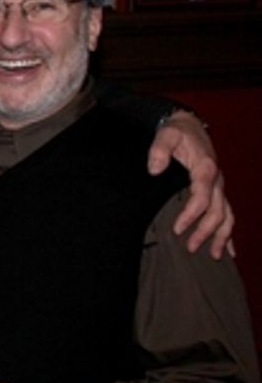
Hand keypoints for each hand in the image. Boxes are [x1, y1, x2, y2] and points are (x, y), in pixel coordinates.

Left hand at [149, 110, 233, 258]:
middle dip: (205, 231)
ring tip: (212, 256)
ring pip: (227, 215)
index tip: (177, 229)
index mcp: (205, 168)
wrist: (189, 126)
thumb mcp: (166, 135)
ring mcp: (219, 187)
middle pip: (217, 211)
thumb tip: (154, 169)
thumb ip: (159, 149)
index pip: (202, 197)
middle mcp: (217, 180)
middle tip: (190, 248)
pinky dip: (229, 233)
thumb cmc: (177, 132)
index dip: (191, 215)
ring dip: (221, 236)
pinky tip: (229, 251)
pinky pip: (227, 214)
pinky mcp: (217, 191)